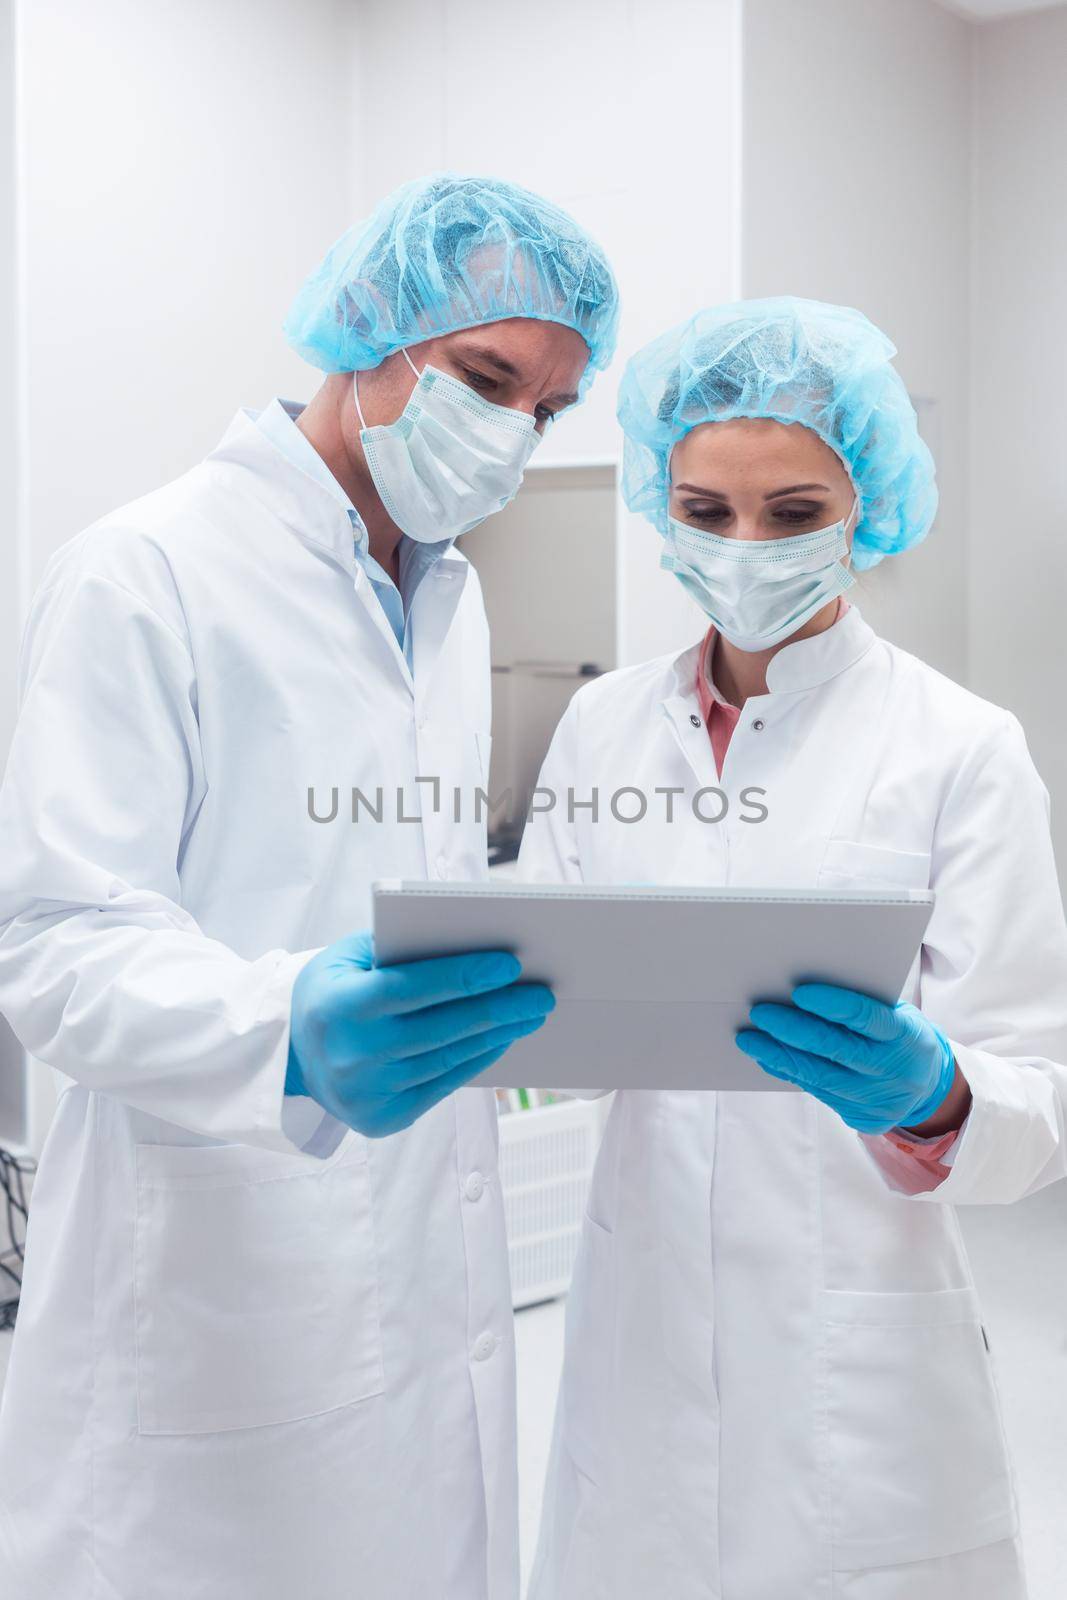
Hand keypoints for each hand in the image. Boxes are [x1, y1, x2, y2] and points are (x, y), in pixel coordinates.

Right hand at [287, 932, 553, 1136]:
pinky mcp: (383, 1118)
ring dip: (497, 1035)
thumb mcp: (346, 957)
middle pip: (440, 1029)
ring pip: (447, 1059)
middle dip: (498, 1009)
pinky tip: (502, 1038)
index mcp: (338, 1006)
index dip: (462, 976)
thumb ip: (398, 946)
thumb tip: (469, 942)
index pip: (410, 989)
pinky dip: (478, 1060)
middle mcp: (351, 1054)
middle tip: (541, 994)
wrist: (292, 1057)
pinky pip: (443, 1085)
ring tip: (531, 1014)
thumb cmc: (332, 991)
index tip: (510, 964)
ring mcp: (367, 1092)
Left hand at [735, 983, 956, 1135]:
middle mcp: (892, 1069)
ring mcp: (878, 1098)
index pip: (867, 1017)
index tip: (799, 992)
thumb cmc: (902, 1035)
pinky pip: (818, 1093)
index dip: (833, 1004)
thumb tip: (804, 988)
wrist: (932, 1087)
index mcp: (906, 1035)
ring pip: (820, 1076)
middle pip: (835, 1049)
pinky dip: (790, 1072)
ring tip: (749, 1038)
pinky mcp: (863, 1118)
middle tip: (760, 1012)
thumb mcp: (898, 1013)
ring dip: (779, 1054)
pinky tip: (767, 1057)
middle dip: (792, 1030)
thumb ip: (863, 1003)